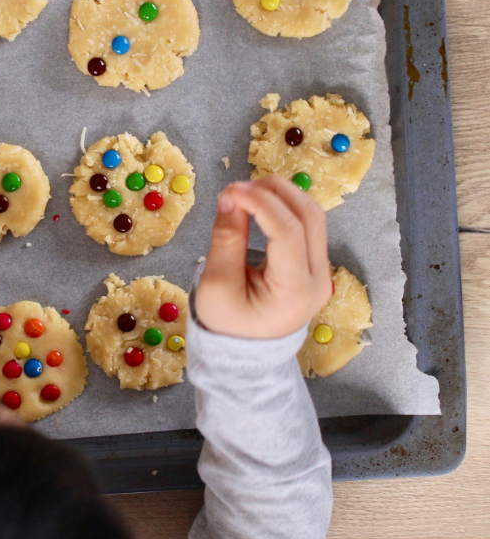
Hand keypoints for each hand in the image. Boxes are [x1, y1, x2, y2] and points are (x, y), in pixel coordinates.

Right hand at [195, 176, 330, 338]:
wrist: (244, 352)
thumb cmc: (227, 323)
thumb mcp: (217, 285)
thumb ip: (226, 239)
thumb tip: (231, 197)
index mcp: (295, 292)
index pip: (288, 233)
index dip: (261, 203)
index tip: (231, 189)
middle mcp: (319, 280)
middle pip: (310, 218)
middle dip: (275, 192)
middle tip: (239, 186)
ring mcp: (322, 272)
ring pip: (314, 217)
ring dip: (283, 195)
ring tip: (249, 191)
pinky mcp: (315, 265)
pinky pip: (308, 226)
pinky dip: (285, 208)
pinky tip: (260, 204)